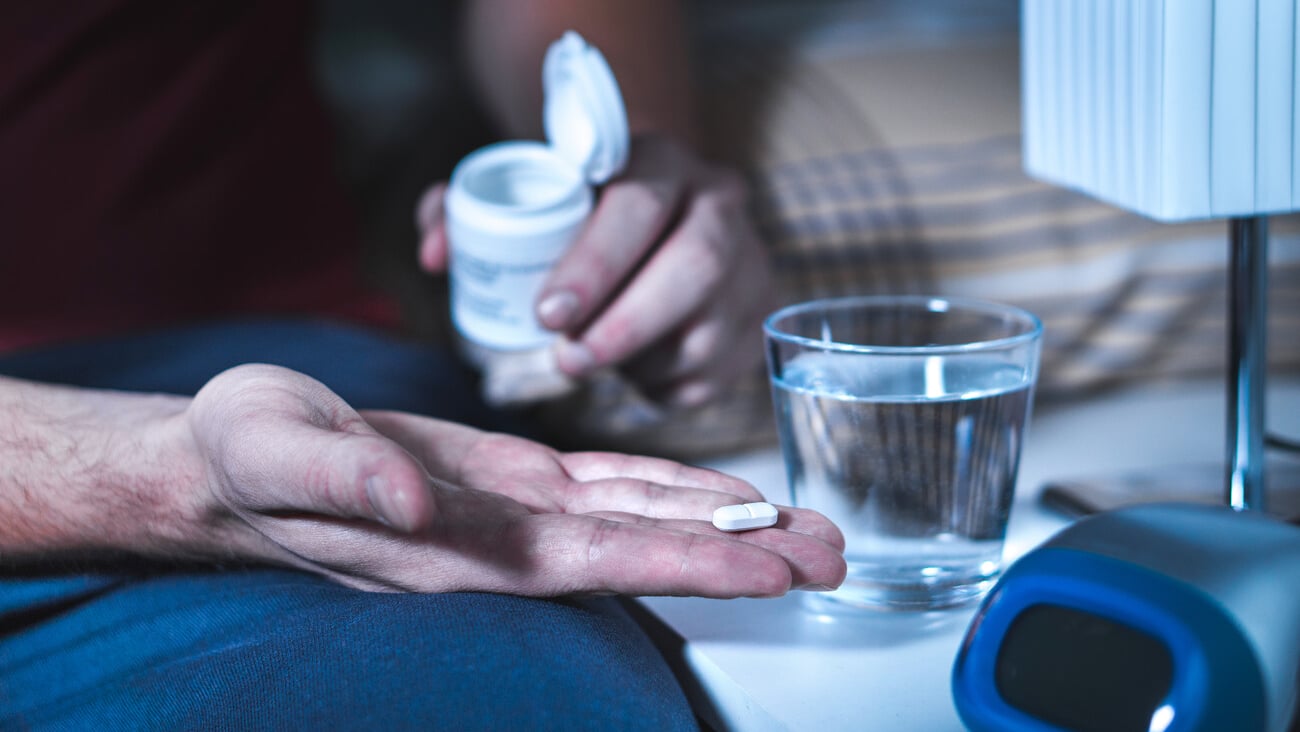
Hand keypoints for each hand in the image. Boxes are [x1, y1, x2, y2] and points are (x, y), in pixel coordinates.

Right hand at [185, 364, 844, 595]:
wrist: (227, 458)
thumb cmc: (242, 454)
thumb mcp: (272, 448)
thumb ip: (344, 477)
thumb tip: (416, 497)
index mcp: (459, 545)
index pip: (593, 560)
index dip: (684, 562)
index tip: (768, 570)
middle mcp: (504, 540)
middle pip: (645, 549)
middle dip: (741, 555)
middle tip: (836, 556)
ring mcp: (513, 511)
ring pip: (641, 518)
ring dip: (727, 523)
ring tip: (808, 530)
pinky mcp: (510, 477)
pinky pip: (607, 485)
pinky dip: (671, 487)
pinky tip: (723, 493)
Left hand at [417, 135, 775, 408]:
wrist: (654, 210)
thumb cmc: (576, 213)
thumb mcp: (523, 196)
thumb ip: (465, 213)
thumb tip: (437, 254)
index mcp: (659, 161)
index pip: (639, 207)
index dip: (594, 264)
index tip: (546, 314)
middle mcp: (720, 202)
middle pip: (695, 267)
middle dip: (625, 325)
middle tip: (566, 360)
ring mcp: (750, 260)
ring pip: (712, 327)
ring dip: (643, 362)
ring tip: (592, 365)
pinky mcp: (760, 314)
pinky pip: (719, 370)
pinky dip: (669, 388)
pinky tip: (635, 375)